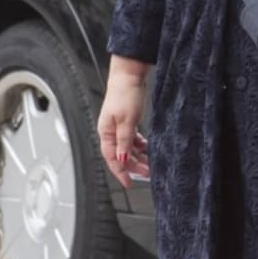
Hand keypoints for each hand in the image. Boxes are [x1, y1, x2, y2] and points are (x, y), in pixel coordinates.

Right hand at [96, 60, 149, 182]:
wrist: (129, 75)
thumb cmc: (124, 94)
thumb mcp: (127, 121)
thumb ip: (124, 141)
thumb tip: (123, 158)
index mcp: (106, 132)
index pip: (112, 158)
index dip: (120, 172)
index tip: (129, 183)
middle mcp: (110, 131)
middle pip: (121, 155)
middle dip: (134, 165)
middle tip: (147, 173)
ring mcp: (119, 126)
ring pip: (128, 147)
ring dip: (138, 156)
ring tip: (150, 163)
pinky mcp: (127, 121)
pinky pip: (132, 138)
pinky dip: (140, 145)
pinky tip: (148, 148)